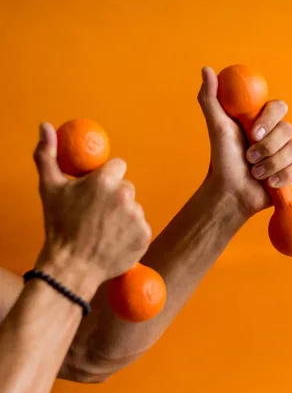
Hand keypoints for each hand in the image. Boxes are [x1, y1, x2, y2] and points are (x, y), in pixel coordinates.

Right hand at [33, 123, 151, 295]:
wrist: (71, 266)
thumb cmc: (59, 226)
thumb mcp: (49, 188)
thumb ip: (47, 154)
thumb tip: (46, 126)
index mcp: (105, 180)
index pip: (118, 167)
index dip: (107, 178)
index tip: (96, 191)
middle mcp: (125, 195)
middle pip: (126, 187)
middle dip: (114, 197)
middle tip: (96, 214)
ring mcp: (137, 216)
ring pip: (133, 207)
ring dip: (123, 215)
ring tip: (103, 230)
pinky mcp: (145, 235)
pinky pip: (140, 227)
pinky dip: (130, 233)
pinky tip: (113, 241)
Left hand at [198, 67, 291, 216]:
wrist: (230, 192)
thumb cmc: (222, 159)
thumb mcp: (216, 127)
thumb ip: (211, 98)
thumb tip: (207, 70)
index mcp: (262, 119)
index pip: (279, 107)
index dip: (269, 120)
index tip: (253, 133)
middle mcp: (276, 133)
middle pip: (288, 129)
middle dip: (267, 147)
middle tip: (249, 158)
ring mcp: (285, 152)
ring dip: (271, 164)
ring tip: (255, 174)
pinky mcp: (291, 170)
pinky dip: (282, 176)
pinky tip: (269, 183)